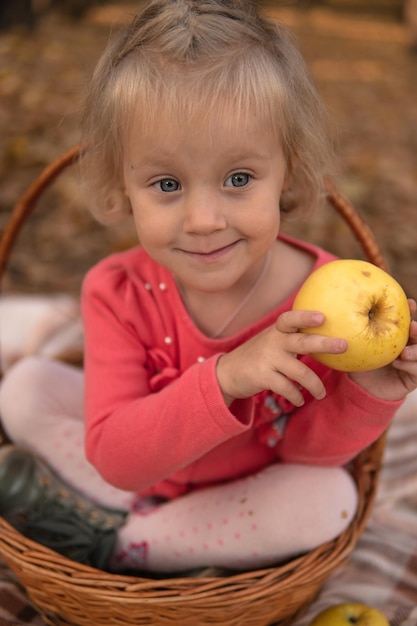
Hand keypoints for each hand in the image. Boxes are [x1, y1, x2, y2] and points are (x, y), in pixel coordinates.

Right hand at [216, 310, 346, 406]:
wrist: (228, 372)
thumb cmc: (260, 355)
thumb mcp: (273, 340)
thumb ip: (294, 337)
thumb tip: (329, 339)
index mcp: (277, 331)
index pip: (291, 319)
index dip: (306, 317)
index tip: (323, 317)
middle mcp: (273, 342)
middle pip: (302, 342)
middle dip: (324, 344)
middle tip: (344, 346)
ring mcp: (267, 360)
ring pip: (300, 372)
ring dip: (315, 385)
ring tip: (321, 394)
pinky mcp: (262, 377)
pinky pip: (287, 388)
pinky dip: (297, 396)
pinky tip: (300, 400)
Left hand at [350, 299, 416, 400]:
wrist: (360, 387)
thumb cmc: (358, 362)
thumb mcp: (358, 343)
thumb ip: (358, 329)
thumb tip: (347, 306)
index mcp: (399, 335)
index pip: (409, 320)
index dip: (412, 311)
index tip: (409, 303)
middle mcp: (409, 347)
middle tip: (412, 326)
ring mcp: (413, 362)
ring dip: (416, 350)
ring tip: (404, 352)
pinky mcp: (413, 378)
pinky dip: (410, 366)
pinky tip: (396, 363)